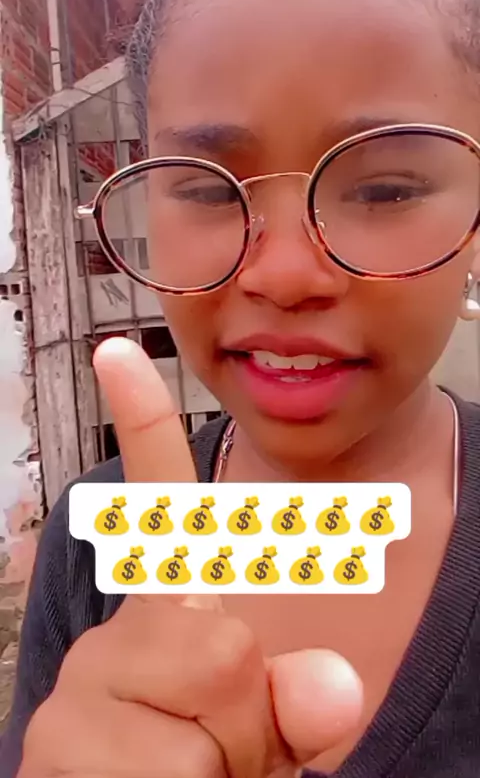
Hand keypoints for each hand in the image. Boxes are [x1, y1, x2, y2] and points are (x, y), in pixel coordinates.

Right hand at [19, 338, 362, 777]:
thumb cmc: (202, 761)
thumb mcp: (263, 726)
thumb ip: (296, 696)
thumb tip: (334, 687)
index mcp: (163, 614)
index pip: (159, 508)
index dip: (141, 425)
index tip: (116, 353)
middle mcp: (112, 639)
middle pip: (225, 644)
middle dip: (245, 715)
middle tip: (215, 750)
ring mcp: (79, 692)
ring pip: (203, 720)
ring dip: (219, 767)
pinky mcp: (56, 750)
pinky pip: (171, 775)